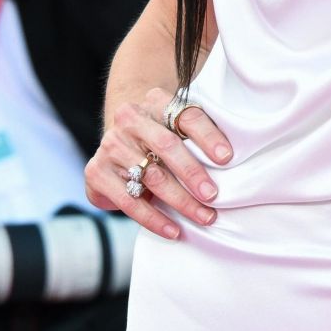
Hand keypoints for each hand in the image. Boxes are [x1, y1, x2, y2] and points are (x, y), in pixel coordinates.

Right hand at [84, 86, 232, 238]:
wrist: (120, 140)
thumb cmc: (160, 136)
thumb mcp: (176, 126)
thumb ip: (198, 135)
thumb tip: (233, 162)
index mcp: (155, 101)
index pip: (186, 116)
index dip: (208, 136)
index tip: (227, 158)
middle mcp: (130, 119)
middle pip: (167, 146)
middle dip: (193, 174)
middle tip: (214, 196)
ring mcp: (110, 145)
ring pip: (151, 177)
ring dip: (180, 201)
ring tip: (204, 217)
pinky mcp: (96, 172)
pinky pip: (130, 201)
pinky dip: (154, 218)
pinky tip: (173, 230)